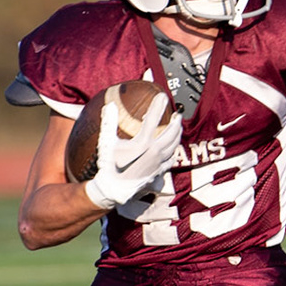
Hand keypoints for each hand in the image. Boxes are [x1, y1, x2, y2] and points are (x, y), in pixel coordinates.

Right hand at [84, 93, 181, 209]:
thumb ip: (109, 123)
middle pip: (172, 132)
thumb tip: (109, 105)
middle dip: (176, 121)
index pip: (153, 119)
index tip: (163, 96)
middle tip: (177, 113)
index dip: (158, 105)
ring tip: (178, 127)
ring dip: (178, 134)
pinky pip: (172, 159)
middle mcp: (155, 152)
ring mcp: (159, 163)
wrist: (114, 190)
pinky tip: (173, 149)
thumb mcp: (106, 143)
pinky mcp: (159, 172)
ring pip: (174, 145)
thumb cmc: (109, 166)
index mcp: (144, 143)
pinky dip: (174, 151)